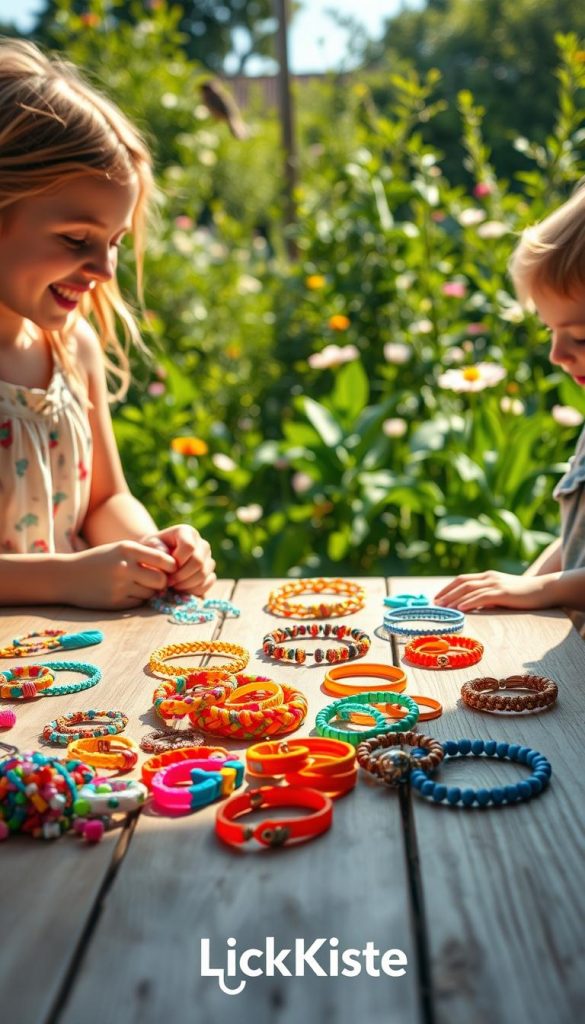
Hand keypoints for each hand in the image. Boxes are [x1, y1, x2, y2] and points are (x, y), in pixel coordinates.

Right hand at [65, 541, 176, 609]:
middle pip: (161, 581)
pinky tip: (124, 593)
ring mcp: (120, 586)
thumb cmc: (98, 560)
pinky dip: (136, 600)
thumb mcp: (119, 549)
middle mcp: (125, 567)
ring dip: (148, 592)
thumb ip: (144, 556)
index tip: (168, 570)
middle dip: (161, 583)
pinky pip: (138, 603)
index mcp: (128, 549)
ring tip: (134, 586)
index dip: (171, 567)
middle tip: (155, 582)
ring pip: (150, 594)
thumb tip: (173, 570)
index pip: (165, 560)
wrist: (67, 576)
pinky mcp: (115, 602)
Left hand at [141, 524, 216, 596]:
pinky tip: (182, 590)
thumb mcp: (148, 546)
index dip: (177, 562)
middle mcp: (201, 543)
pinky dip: (195, 590)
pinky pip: (209, 582)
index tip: (165, 571)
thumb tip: (169, 556)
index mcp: (187, 532)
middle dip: (182, 576)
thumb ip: (155, 547)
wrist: (157, 560)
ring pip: (204, 574)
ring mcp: (208, 558)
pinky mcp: (210, 571)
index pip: (189, 547)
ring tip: (173, 586)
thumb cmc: (151, 551)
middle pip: (198, 562)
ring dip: (187, 585)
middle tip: (168, 583)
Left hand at [434, 571, 551, 611]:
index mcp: (487, 576)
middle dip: (447, 593)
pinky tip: (461, 608)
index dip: (448, 588)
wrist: (544, 589)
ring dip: (454, 598)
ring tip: (443, 607)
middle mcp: (489, 577)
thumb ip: (487, 598)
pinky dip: (469, 602)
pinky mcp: (503, 592)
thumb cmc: (522, 595)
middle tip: (435, 604)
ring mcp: (496, 583)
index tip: (437, 598)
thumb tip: (471, 607)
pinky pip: (482, 596)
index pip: (462, 579)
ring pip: (469, 589)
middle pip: (462, 583)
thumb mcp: (501, 594)